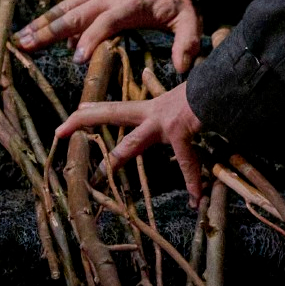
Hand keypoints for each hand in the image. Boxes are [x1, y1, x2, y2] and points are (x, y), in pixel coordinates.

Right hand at [18, 0, 204, 75]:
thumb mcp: (190, 19)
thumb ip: (187, 42)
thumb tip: (184, 67)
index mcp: (130, 4)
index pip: (106, 23)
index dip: (91, 39)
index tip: (75, 58)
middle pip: (75, 15)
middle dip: (50, 32)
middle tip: (27, 47)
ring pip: (66, 7)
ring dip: (42, 23)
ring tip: (20, 38)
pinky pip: (73, 0)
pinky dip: (56, 16)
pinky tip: (38, 31)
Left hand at [53, 81, 205, 204]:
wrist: (225, 86)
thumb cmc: (210, 91)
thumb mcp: (188, 100)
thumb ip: (176, 107)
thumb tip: (171, 106)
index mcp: (154, 108)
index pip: (116, 108)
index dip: (92, 110)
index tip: (70, 115)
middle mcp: (154, 112)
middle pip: (113, 113)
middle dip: (85, 120)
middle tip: (59, 129)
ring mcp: (164, 123)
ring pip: (133, 143)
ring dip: (117, 159)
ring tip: (100, 175)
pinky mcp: (180, 131)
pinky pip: (186, 163)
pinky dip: (193, 182)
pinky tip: (195, 199)